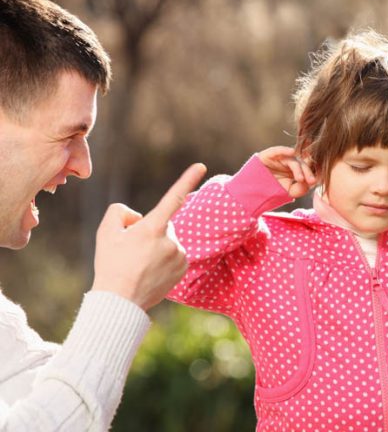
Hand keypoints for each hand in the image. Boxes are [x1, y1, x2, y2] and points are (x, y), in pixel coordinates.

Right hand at [91, 163, 206, 310]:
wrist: (121, 301)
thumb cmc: (111, 264)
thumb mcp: (105, 232)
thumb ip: (120, 211)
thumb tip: (139, 217)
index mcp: (153, 228)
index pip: (173, 198)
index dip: (187, 180)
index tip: (201, 166)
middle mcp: (171, 240)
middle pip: (162, 224)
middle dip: (150, 230)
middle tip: (131, 251)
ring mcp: (179, 255)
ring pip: (168, 240)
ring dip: (157, 246)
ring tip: (139, 263)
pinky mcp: (184, 268)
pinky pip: (174, 254)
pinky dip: (164, 258)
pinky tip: (150, 271)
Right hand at [258, 146, 316, 197]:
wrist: (253, 191)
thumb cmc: (272, 191)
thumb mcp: (288, 192)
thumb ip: (300, 189)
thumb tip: (309, 183)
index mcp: (296, 170)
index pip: (307, 168)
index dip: (312, 173)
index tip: (316, 181)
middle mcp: (289, 162)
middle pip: (302, 163)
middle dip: (307, 172)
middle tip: (311, 181)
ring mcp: (280, 158)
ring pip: (293, 160)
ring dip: (298, 168)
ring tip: (300, 179)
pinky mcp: (269, 155)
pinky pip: (278, 150)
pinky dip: (285, 150)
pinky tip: (292, 152)